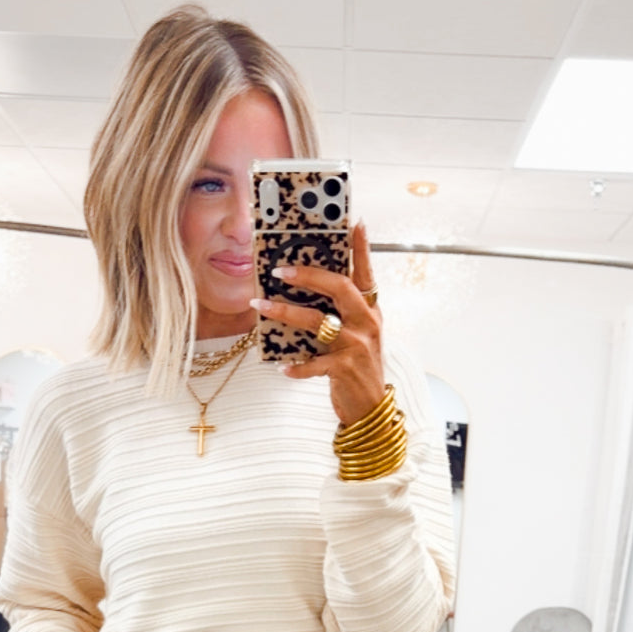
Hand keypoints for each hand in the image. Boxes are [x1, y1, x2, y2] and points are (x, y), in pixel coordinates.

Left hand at [249, 219, 384, 428]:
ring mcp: (356, 346)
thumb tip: (306, 291)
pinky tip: (282, 366)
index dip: (361, 248)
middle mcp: (366, 323)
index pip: (366, 273)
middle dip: (308, 275)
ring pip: (318, 322)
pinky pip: (314, 363)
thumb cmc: (358, 367)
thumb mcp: (358, 334)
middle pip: (339, 288)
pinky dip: (296, 366)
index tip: (355, 223)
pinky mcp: (344, 369)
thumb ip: (341, 312)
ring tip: (261, 305)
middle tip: (280, 270)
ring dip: (285, 312)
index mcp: (370, 310)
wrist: (371, 408)